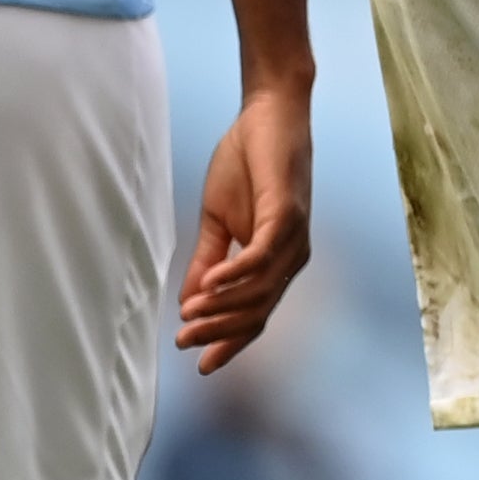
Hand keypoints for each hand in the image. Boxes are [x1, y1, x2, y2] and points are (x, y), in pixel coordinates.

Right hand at [180, 80, 315, 367]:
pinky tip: (209, 285)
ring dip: (221, 307)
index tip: (200, 363)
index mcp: (276, 262)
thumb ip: (208, 261)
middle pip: (258, 311)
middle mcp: (292, 257)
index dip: (229, 340)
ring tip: (188, 317)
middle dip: (219, 331)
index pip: (256, 314)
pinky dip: (234, 275)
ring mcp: (294, 238)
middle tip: (184, 342)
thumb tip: (189, 302)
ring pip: (260, 291)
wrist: (267, 116)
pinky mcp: (288, 215)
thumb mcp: (218, 221)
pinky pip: (262, 257)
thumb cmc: (246, 165)